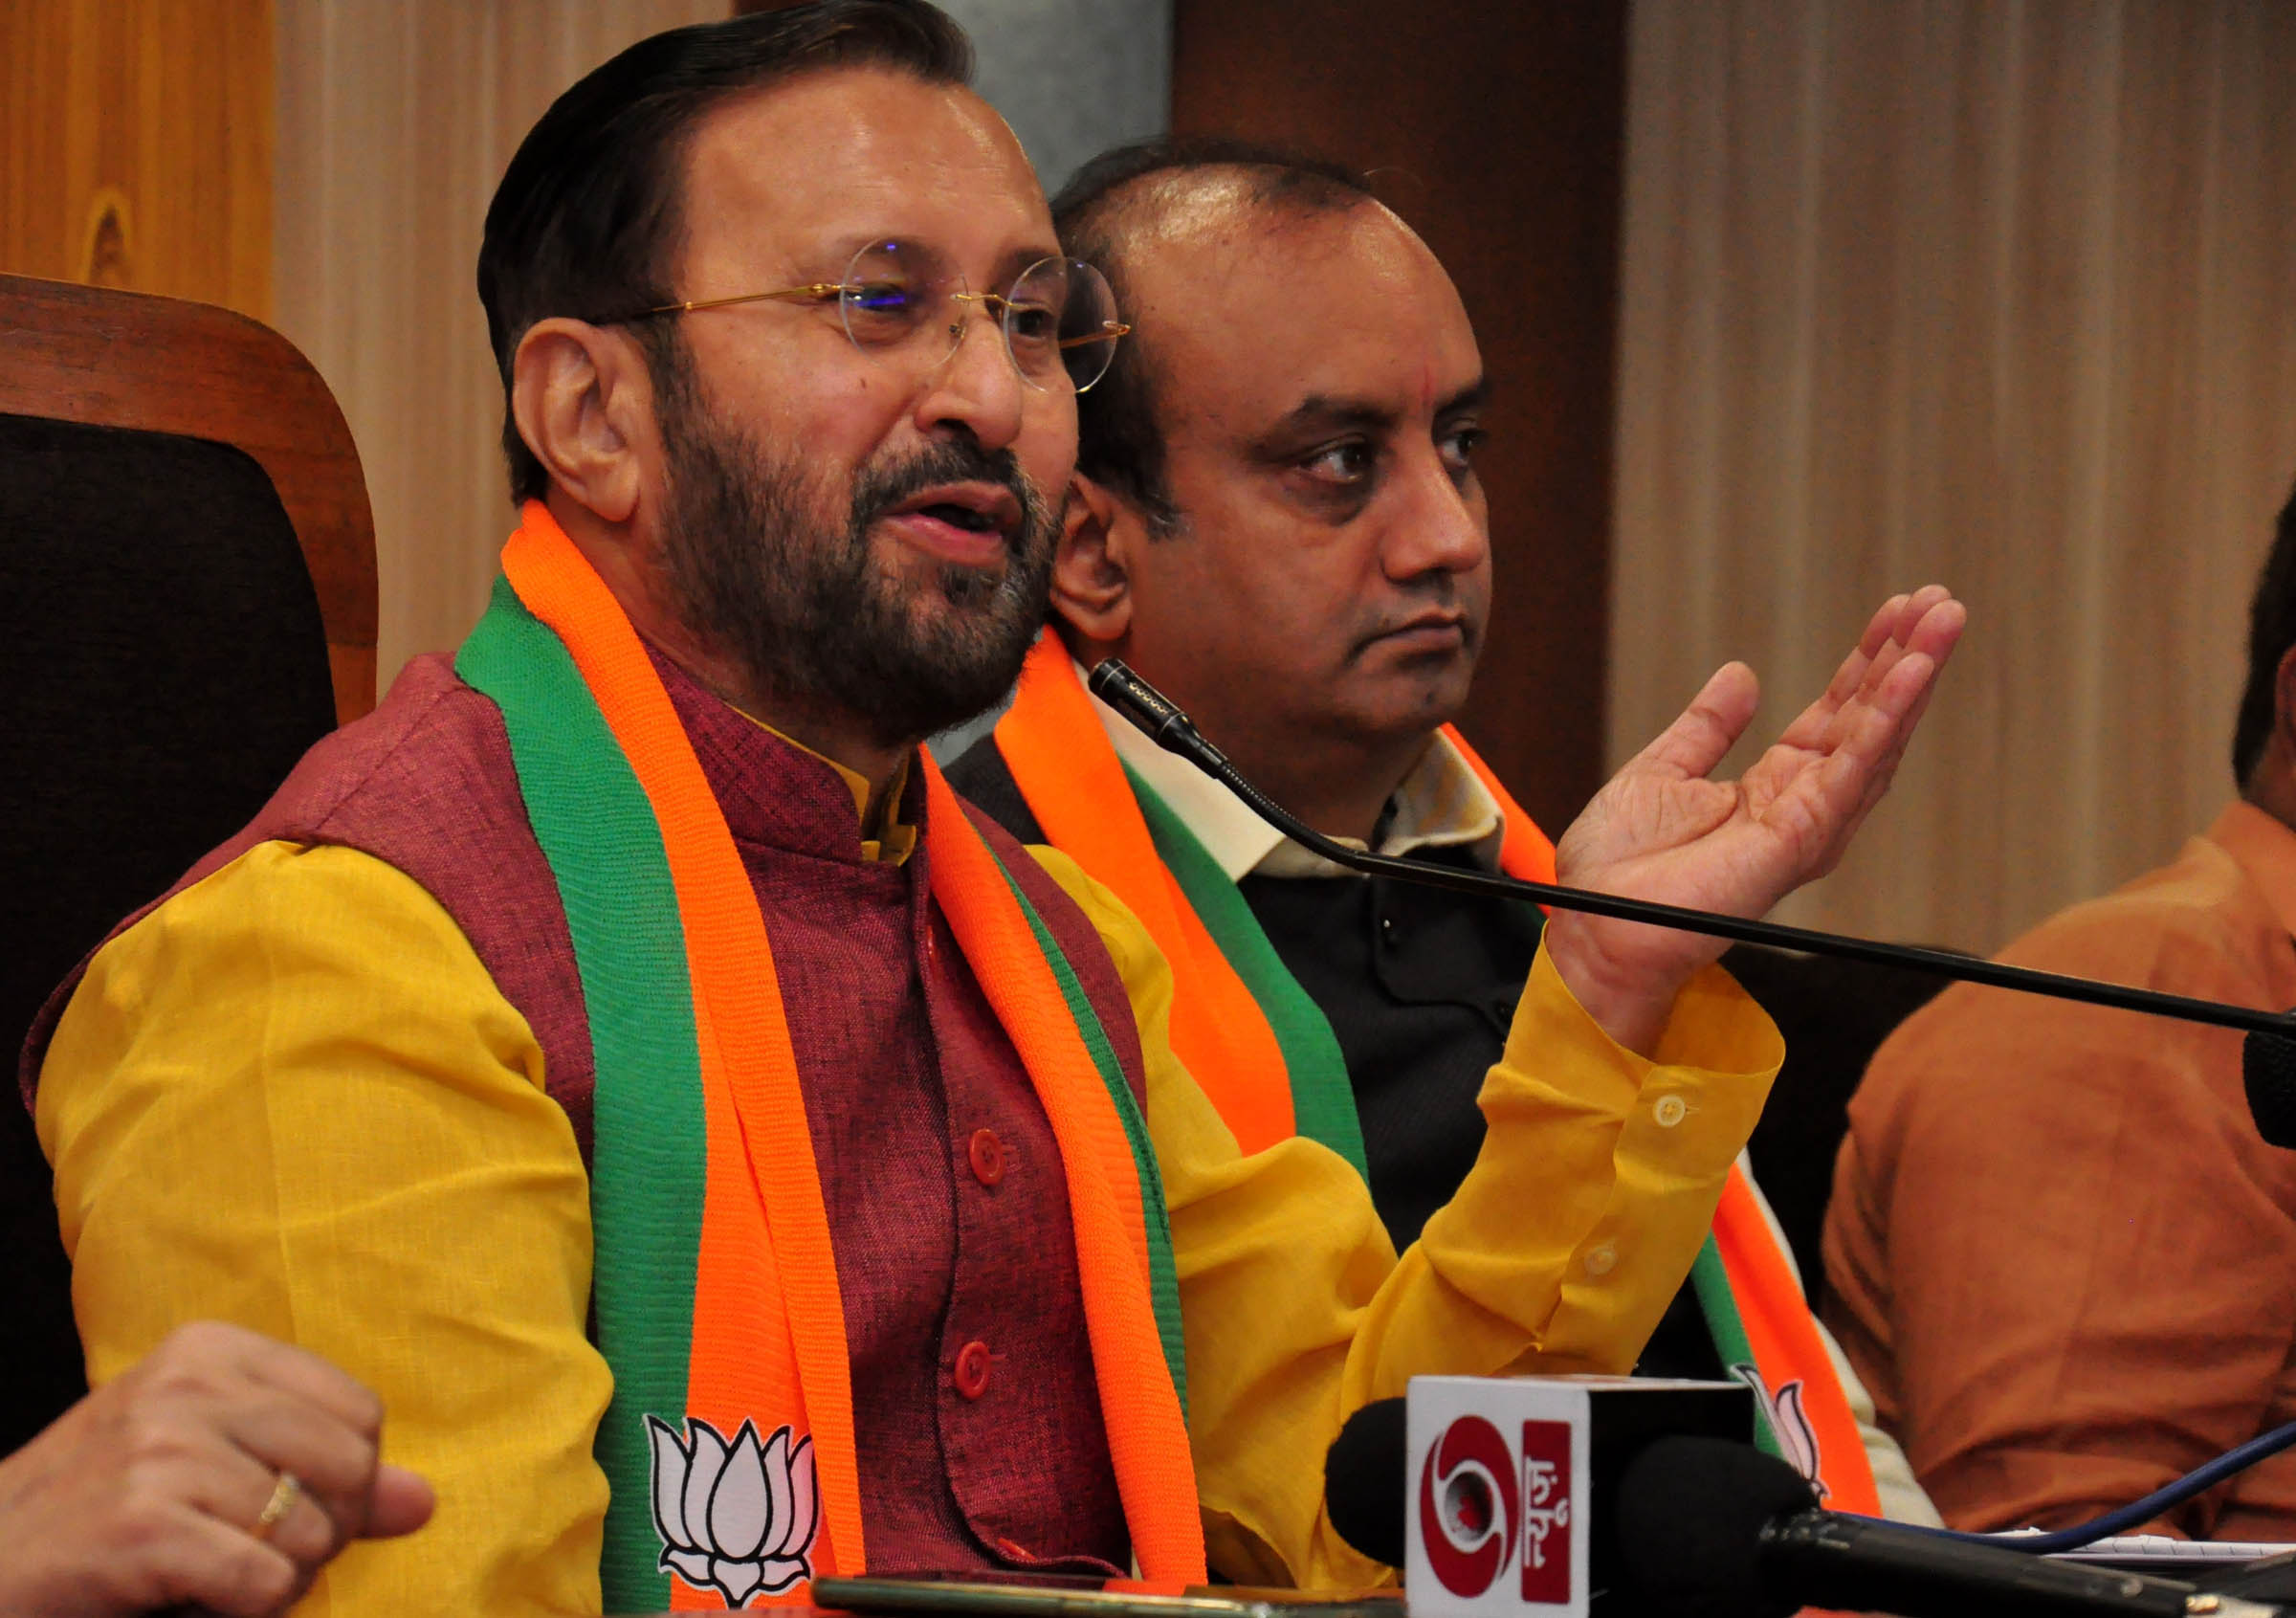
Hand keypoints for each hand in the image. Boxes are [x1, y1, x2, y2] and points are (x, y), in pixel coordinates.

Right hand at [0, 1321, 433, 1617]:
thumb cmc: (102, 1512)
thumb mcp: (211, 1465)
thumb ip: (324, 1476)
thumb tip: (424, 1501)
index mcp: (210, 1350)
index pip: (359, 1411)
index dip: (346, 1477)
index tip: (289, 1506)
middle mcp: (188, 1386)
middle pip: (351, 1465)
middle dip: (327, 1530)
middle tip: (259, 1555)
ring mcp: (162, 1452)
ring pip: (312, 1534)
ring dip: (281, 1580)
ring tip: (215, 1576)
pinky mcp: (144, 1526)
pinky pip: (267, 1584)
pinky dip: (249, 1611)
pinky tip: (196, 1601)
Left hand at [1543, 585, 1965, 1052]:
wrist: (1593, 925)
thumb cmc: (1616, 871)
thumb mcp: (1660, 772)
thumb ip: (1707, 727)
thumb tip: (1740, 676)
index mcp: (1769, 790)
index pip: (1835, 717)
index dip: (1865, 664)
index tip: (1896, 612)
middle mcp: (1801, 807)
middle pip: (1868, 722)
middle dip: (1905, 660)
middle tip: (1940, 602)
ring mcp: (1807, 825)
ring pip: (1875, 741)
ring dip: (1911, 680)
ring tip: (1942, 621)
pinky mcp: (1800, 838)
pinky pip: (1852, 770)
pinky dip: (1884, 720)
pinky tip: (1910, 675)